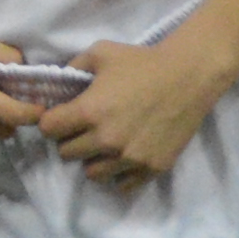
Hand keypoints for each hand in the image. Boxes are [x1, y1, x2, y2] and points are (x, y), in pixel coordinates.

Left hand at [39, 36, 227, 186]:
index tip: (62, 117)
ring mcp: (130, 157)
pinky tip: (123, 157)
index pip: (48, 130)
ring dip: (93, 159)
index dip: (52, 121)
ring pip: (92, 173)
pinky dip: (119, 173)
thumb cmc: (142, 61)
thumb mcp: (99, 52)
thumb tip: (55, 85)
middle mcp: (106, 140)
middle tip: (84, 129)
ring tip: (105, 144)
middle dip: (71, 140)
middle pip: (66, 154)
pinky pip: (122, 185)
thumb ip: (71, 68)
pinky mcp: (153, 167)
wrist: (190, 75)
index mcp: (88, 112)